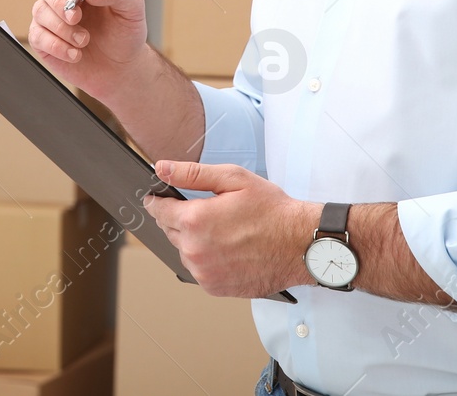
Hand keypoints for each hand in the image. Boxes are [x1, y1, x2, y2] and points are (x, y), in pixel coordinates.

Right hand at [28, 0, 150, 102]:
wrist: (120, 69)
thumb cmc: (125, 34)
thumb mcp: (132, 8)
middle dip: (60, 3)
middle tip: (77, 18)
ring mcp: (52, 18)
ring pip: (40, 11)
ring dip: (63, 29)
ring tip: (84, 41)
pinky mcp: (44, 40)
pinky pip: (37, 36)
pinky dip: (57, 46)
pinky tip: (75, 54)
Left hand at [143, 159, 320, 298]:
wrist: (300, 245)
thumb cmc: (272, 210)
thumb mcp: (233, 179)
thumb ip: (191, 173)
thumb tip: (162, 168)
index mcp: (196, 220)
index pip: (158, 211)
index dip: (157, 201)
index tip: (156, 198)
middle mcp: (195, 250)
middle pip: (170, 231)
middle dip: (181, 219)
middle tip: (207, 211)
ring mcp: (204, 272)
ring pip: (184, 252)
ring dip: (194, 241)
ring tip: (223, 231)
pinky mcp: (215, 287)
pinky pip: (199, 270)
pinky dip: (207, 259)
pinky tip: (228, 249)